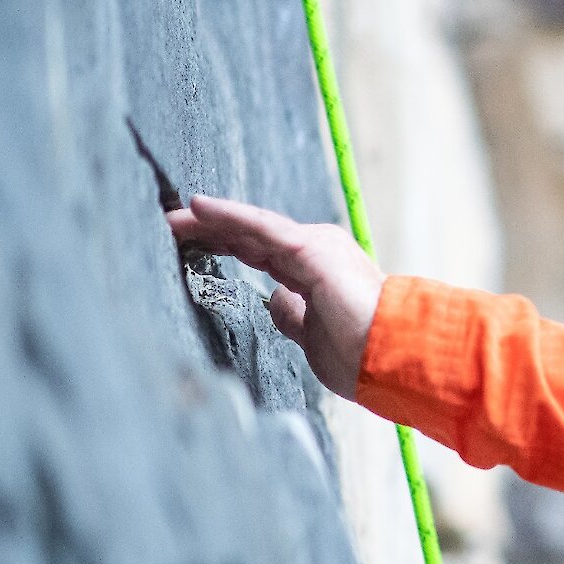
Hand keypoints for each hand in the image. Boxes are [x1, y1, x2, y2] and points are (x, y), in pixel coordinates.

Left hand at [167, 195, 385, 398]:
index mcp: (319, 273)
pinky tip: (199, 207)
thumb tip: (272, 300)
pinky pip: (261, 228)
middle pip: (252, 236)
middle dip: (210, 231)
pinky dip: (229, 216)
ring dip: (210, 221)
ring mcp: (316, 247)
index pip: (262, 253)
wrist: (394, 356)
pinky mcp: (311, 248)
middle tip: (168, 225)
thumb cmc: (363, 356)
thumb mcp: (314, 338)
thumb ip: (293, 317)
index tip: (189, 247)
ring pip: (253, 228)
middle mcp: (319, 253)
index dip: (226, 246)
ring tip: (171, 215)